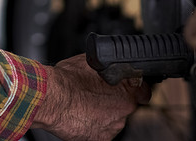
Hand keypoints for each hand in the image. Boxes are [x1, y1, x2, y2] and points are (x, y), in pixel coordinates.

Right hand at [31, 54, 151, 140]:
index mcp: (127, 87)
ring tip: (85, 106)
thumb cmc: (68, 79)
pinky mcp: (102, 139)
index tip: (128, 89)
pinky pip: (102, 131)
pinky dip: (94, 126)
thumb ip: (109, 67)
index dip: (135, 89)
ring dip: (104, 114)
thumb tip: (111, 65)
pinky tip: (81, 116)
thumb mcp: (93, 62)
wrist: (52, 98)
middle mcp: (125, 108)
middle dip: (114, 100)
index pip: (144, 91)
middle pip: (126, 105)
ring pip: (114, 119)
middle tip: (96, 95)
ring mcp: (114, 125)